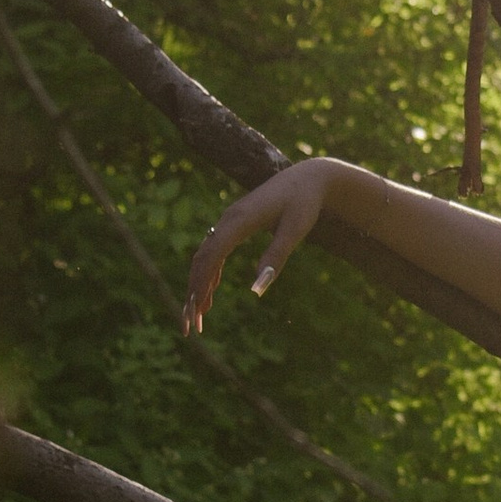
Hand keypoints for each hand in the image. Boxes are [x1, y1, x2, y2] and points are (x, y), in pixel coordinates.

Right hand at [183, 160, 335, 333]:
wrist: (309, 177)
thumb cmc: (304, 204)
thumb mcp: (295, 231)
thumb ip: (275, 258)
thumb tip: (255, 291)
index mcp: (240, 220)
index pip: (212, 255)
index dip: (201, 283)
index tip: (196, 309)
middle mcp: (228, 219)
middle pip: (202, 259)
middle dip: (194, 291)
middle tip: (191, 324)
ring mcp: (229, 221)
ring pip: (205, 257)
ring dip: (199, 286)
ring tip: (198, 316)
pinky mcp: (235, 224)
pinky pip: (215, 251)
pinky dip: (209, 274)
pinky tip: (209, 294)